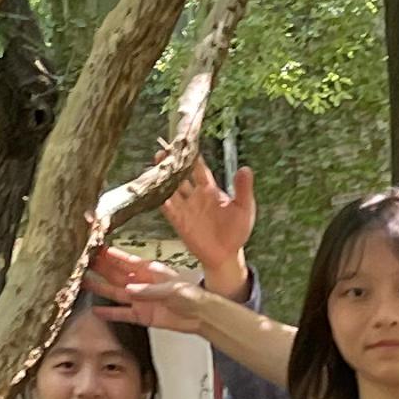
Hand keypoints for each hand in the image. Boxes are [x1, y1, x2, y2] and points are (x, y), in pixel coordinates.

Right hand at [83, 244, 211, 333]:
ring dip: (99, 287)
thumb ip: (149, 290)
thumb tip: (129, 290)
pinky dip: (109, 312)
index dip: (110, 253)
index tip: (95, 246)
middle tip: (81, 261)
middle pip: (115, 274)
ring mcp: (140, 299)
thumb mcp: (171, 289)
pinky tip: (96, 310)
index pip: (126, 260)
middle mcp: (141, 283)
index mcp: (150, 270)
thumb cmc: (191, 296)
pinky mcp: (141, 315)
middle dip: (99, 267)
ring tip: (82, 282)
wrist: (200, 316)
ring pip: (114, 292)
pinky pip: (122, 313)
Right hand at [159, 154, 256, 293]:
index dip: (192, 156)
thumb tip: (245, 169)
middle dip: (172, 163)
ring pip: (170, 188)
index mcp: (210, 190)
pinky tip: (152, 188)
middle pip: (180, 175)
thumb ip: (243, 189)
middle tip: (164, 150)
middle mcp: (195, 196)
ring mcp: (185, 208)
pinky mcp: (179, 221)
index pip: (198, 168)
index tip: (185, 142)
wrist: (226, 255)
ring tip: (156, 163)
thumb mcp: (244, 208)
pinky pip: (166, 207)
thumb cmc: (237, 231)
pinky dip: (159, 197)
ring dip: (163, 177)